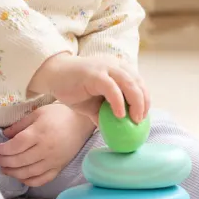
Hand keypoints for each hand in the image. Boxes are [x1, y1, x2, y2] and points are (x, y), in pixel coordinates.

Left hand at [0, 104, 94, 186]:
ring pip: (28, 173)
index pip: (16, 145)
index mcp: (39, 133)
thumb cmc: (59, 115)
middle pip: (19, 160)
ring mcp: (52, 161)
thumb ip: (20, 125)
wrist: (81, 123)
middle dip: (4, 161)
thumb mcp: (38, 113)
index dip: (4, 149)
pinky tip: (21, 177)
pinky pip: (41, 179)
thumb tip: (5, 135)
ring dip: (13, 173)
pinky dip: (29, 181)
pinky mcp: (58, 168)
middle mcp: (45, 149)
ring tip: (5, 169)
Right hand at [27, 53, 148, 124]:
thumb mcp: (93, 104)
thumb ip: (106, 113)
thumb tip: (117, 132)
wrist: (53, 76)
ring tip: (135, 119)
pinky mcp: (94, 74)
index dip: (145, 100)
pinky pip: (112, 88)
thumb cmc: (74, 88)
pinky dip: (119, 102)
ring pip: (130, 83)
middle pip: (138, 83)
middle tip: (140, 121)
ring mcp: (105, 68)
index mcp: (118, 70)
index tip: (143, 117)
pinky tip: (120, 115)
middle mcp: (115, 66)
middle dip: (144, 103)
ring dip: (136, 103)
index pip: (139, 83)